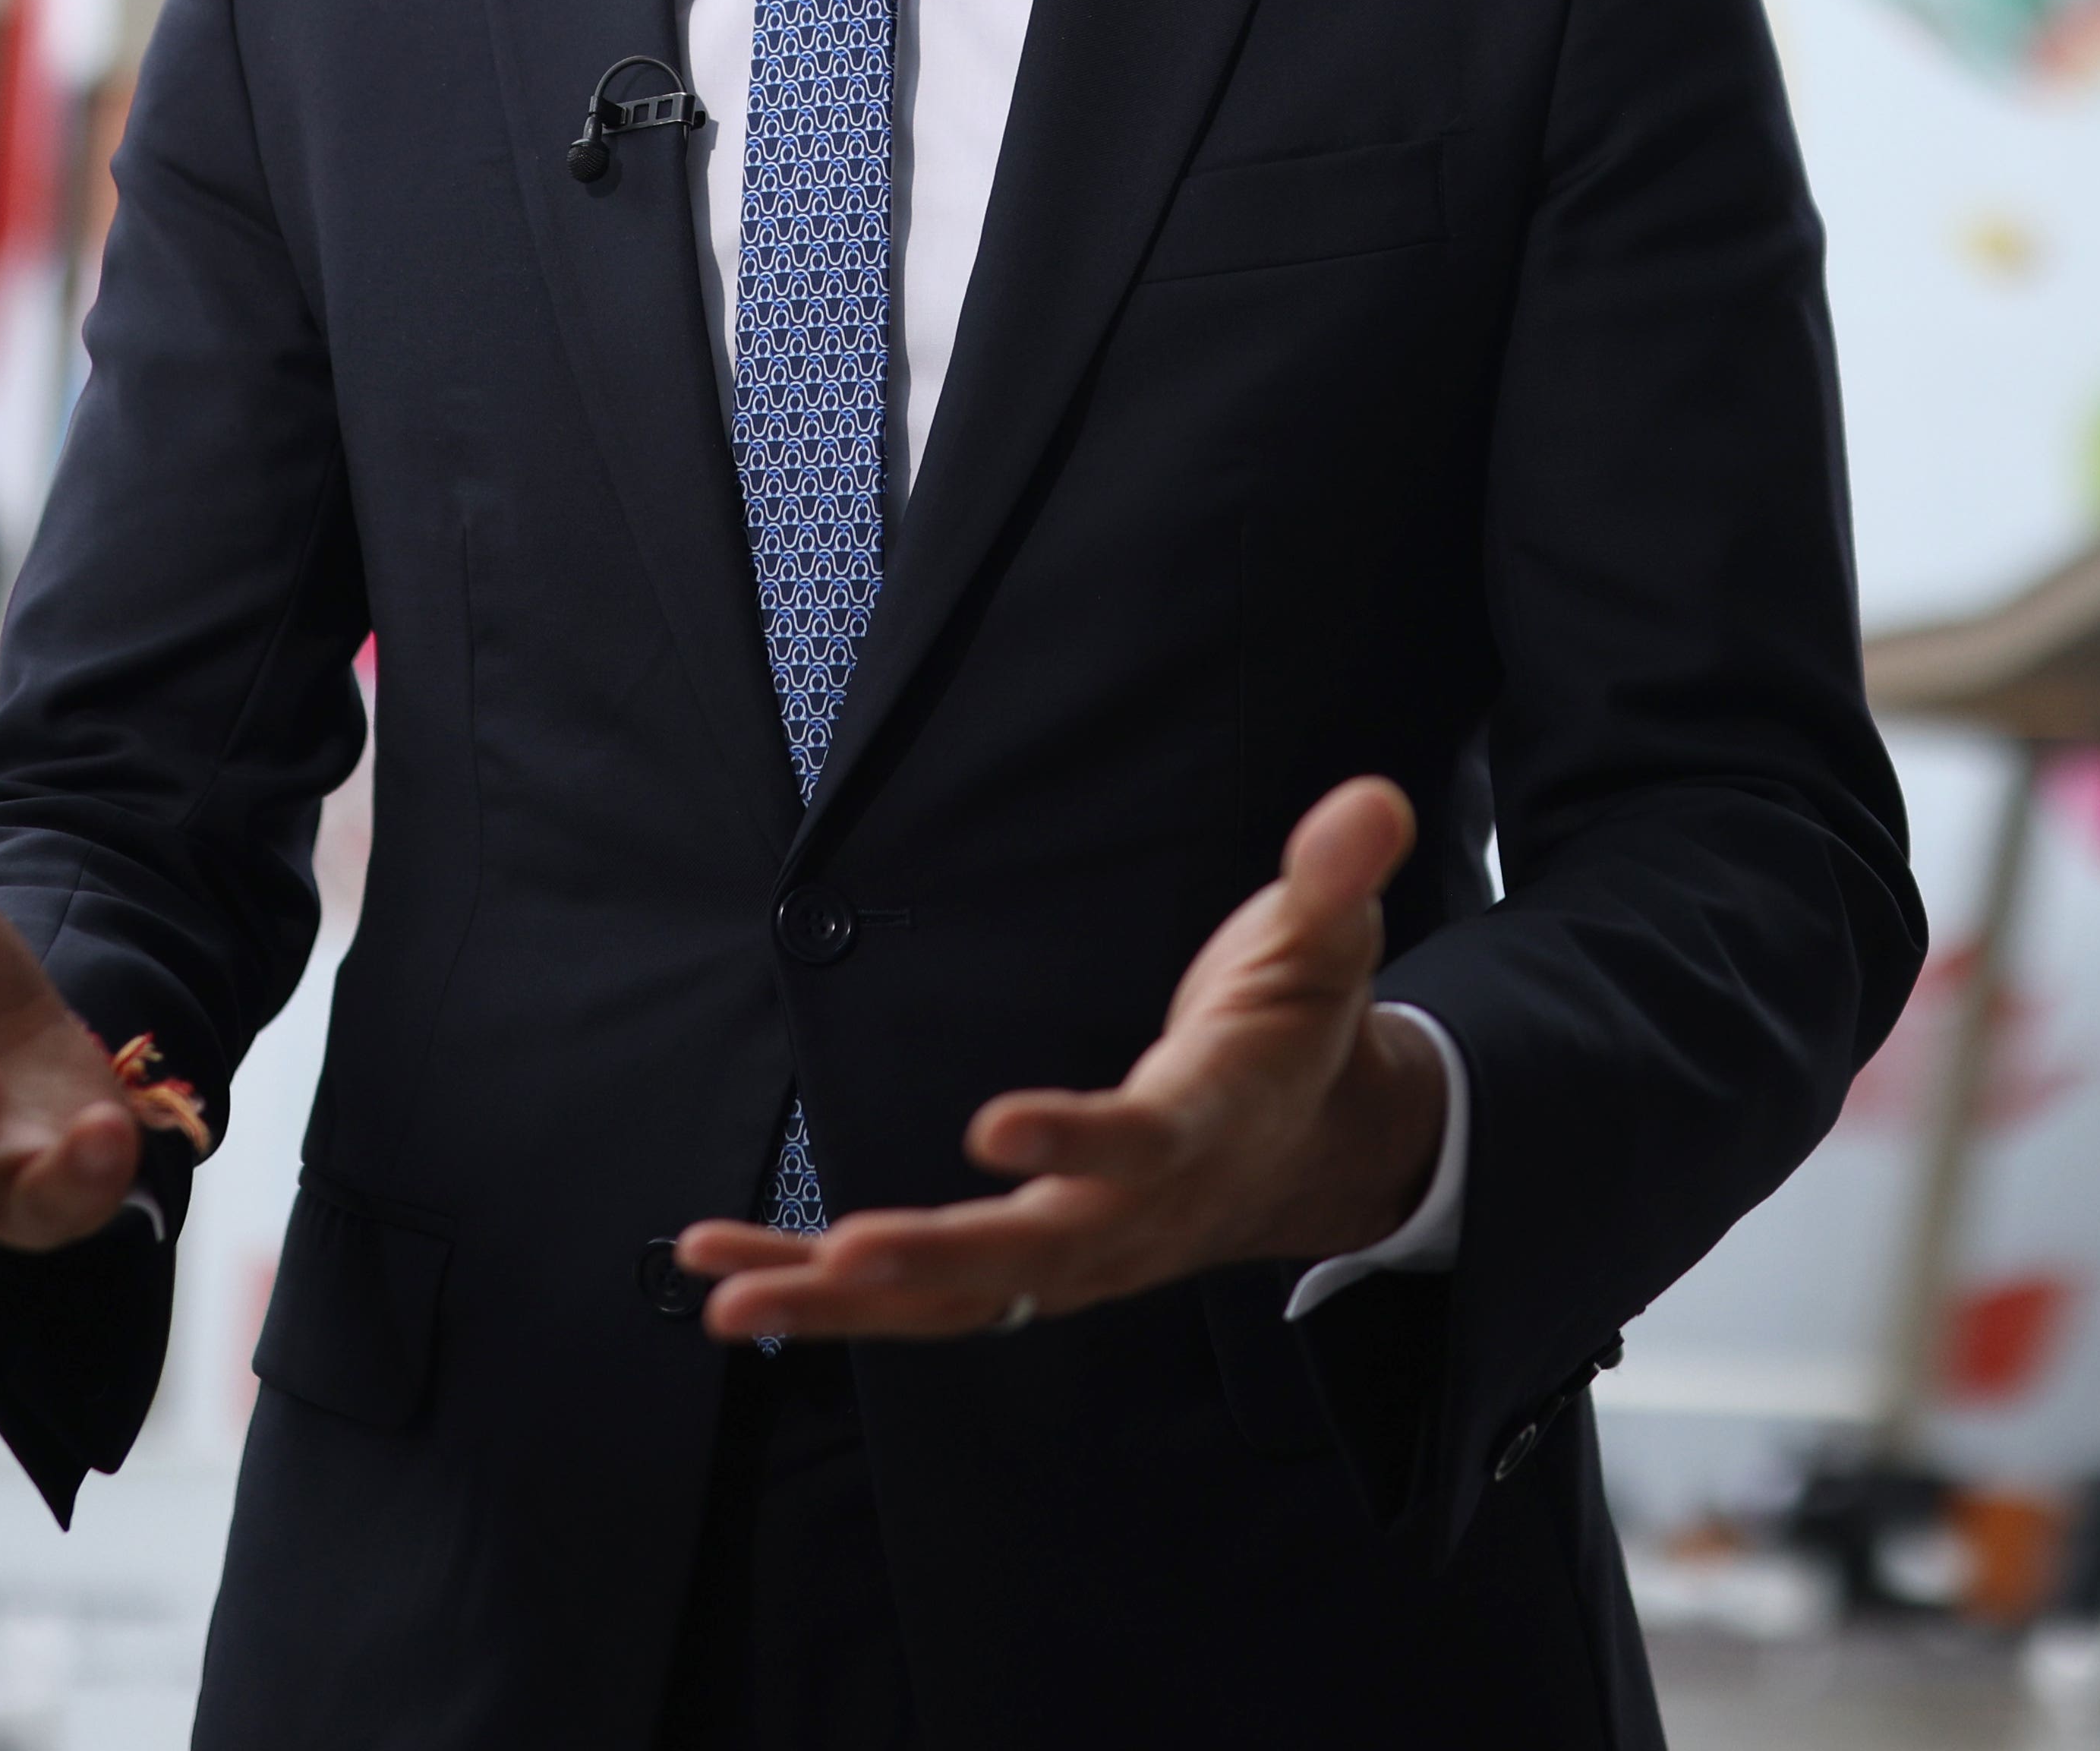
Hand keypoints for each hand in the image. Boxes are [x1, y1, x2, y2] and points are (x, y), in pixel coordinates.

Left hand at [675, 775, 1443, 1342]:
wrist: (1312, 1152)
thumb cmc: (1297, 1033)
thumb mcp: (1328, 945)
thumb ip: (1333, 877)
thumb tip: (1368, 798)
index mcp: (1206, 1126)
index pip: (1140, 1146)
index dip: (1075, 1141)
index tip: (994, 1125)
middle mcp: (1133, 1213)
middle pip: (1032, 1256)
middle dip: (935, 1262)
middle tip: (842, 1257)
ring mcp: (1077, 1255)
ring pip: (956, 1301)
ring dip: (842, 1301)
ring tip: (731, 1296)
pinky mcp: (1026, 1267)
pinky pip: (920, 1295)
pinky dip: (822, 1288)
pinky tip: (731, 1274)